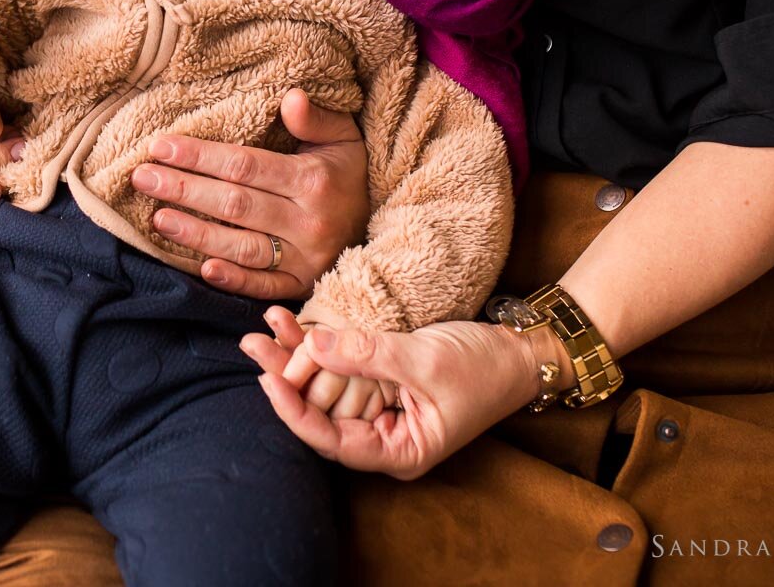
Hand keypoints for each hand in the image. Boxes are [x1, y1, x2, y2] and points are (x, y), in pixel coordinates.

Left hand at [129, 88, 368, 299]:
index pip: (245, 166)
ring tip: (157, 218)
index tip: (160, 147)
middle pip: (234, 204)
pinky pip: (263, 286)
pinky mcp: (302, 286)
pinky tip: (202, 268)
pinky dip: (234, 280)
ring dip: (196, 234)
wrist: (381, 226)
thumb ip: (316, 118)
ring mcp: (305, 258)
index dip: (200, 157)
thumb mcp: (343, 137)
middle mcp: (308, 222)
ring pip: (242, 246)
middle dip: (184, 189)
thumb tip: (290, 97)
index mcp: (313, 181)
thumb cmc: (349, 174)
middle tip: (142, 178)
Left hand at [241, 313, 542, 479]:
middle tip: (252, 344)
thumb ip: (367, 355)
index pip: (331, 442)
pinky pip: (342, 368)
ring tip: (265, 326)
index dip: (294, 412)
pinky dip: (320, 344)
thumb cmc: (484, 367)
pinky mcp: (381, 383)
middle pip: (320, 413)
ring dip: (295, 355)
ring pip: (325, 388)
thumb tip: (312, 344)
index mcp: (398, 452)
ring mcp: (380, 410)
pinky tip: (294, 321)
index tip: (267, 380)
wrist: (521, 352)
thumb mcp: (423, 360)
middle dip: (285, 376)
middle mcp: (383, 437)